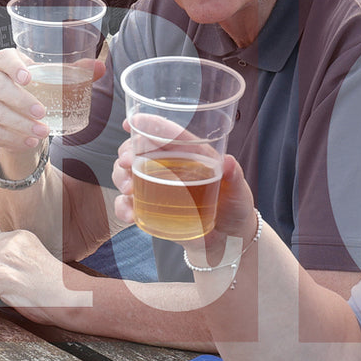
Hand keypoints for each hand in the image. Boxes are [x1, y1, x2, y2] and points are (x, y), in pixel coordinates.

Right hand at [0, 47, 104, 154]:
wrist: (19, 115)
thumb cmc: (37, 91)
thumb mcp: (53, 80)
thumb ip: (75, 72)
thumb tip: (100, 67)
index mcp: (7, 64)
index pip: (3, 58)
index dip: (13, 67)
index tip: (28, 78)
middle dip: (20, 102)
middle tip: (42, 114)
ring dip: (19, 125)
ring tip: (42, 133)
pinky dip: (12, 139)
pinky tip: (29, 142)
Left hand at [0, 230, 91, 325]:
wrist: (72, 298)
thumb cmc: (55, 286)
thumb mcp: (32, 260)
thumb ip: (10, 258)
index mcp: (19, 237)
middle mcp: (10, 244)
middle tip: (7, 291)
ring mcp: (5, 260)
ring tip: (11, 296)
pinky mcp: (1, 278)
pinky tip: (7, 301)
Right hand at [111, 122, 255, 241]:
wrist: (229, 237)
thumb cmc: (235, 206)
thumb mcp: (239, 190)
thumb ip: (235, 176)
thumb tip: (228, 162)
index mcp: (190, 154)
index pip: (167, 133)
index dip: (148, 124)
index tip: (131, 123)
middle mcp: (170, 166)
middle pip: (139, 150)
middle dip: (127, 152)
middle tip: (126, 162)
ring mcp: (157, 187)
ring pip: (128, 173)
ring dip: (121, 178)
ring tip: (129, 190)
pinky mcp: (151, 208)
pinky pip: (128, 204)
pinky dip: (124, 207)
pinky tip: (131, 214)